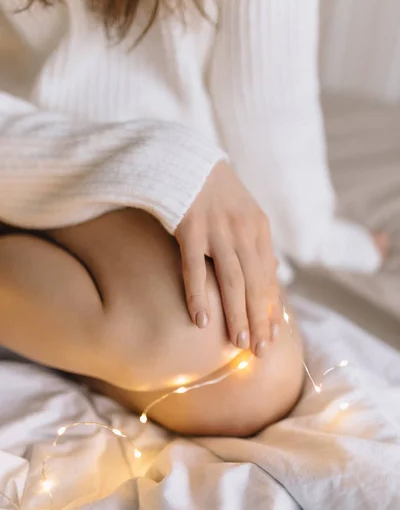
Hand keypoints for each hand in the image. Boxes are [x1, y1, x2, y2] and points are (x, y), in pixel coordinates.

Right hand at [176, 160, 280, 357]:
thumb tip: (272, 275)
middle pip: (255, 284)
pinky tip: (200, 319)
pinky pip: (194, 267)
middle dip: (259, 319)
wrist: (184, 159)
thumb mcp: (245, 213)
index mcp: (258, 228)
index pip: (269, 276)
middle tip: (260, 350)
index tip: (274, 334)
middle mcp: (242, 230)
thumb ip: (256, 245)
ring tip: (238, 343)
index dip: (272, 307)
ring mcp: (216, 229)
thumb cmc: (214, 192)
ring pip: (231, 280)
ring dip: (237, 314)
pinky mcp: (189, 227)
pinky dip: (198, 295)